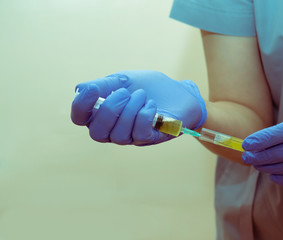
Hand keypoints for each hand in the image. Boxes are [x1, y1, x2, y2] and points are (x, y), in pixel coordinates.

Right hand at [71, 70, 206, 145]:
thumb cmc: (150, 87)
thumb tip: (81, 90)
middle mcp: (113, 129)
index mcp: (103, 113)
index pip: (80, 118)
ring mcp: (131, 137)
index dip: (81, 106)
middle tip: (126, 92)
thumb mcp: (125, 80)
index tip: (92, 89)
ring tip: (142, 95)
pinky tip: (152, 105)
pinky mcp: (150, 139)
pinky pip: (139, 134)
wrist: (180, 93)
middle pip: (97, 131)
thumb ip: (104, 85)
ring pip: (118, 134)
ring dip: (130, 110)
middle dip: (109, 109)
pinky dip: (144, 116)